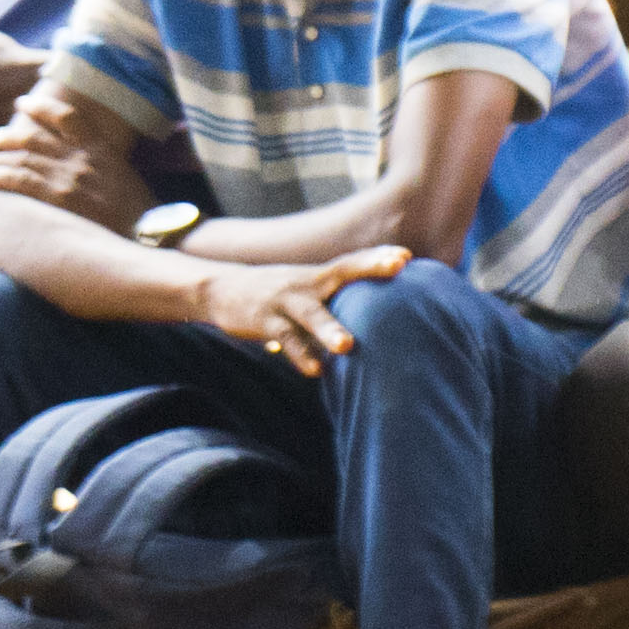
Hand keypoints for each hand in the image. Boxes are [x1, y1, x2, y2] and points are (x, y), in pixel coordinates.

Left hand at [0, 82, 146, 230]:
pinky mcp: (61, 199)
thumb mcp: (126, 177)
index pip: (66, 117)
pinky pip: (22, 182)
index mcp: (100, 148)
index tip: (21, 103)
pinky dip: (1, 178)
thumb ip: (103, 166)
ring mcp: (71, 177)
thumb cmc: (144, 214)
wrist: (156, 233)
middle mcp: (83, 158)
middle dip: (4, 139)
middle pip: (33, 139)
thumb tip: (84, 169)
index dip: (40, 107)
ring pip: (21, 160)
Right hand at [199, 245, 407, 371]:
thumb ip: (334, 298)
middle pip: (341, 273)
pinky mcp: (265, 322)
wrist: (222, 289)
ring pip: (311, 314)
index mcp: (318, 276)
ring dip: (329, 329)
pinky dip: (300, 355)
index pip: (353, 262)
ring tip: (347, 345)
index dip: (378, 258)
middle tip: (397, 268)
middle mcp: (306, 284)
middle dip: (369, 269)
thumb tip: (375, 316)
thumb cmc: (278, 295)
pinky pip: (285, 340)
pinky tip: (315, 371)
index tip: (406, 257)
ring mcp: (285, 302)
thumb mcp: (306, 289)